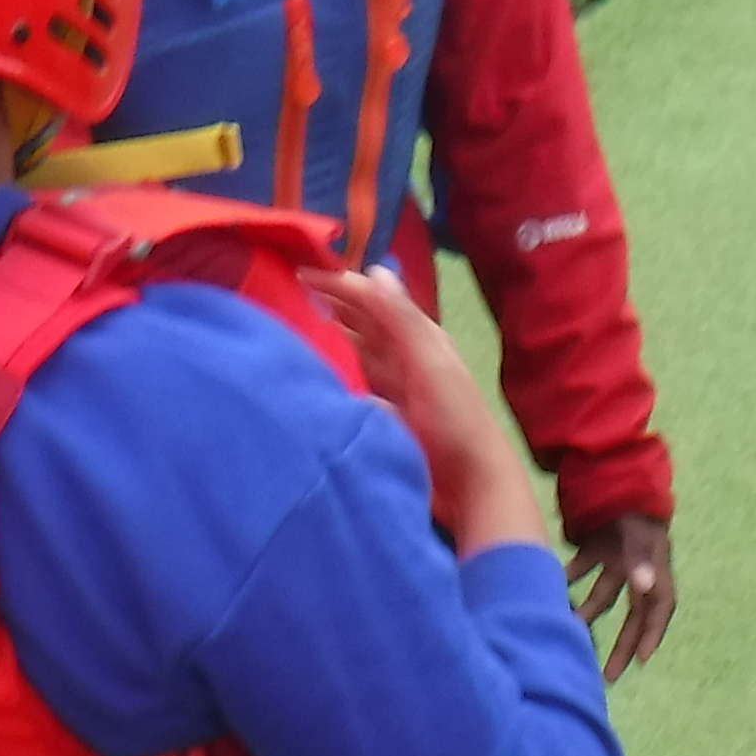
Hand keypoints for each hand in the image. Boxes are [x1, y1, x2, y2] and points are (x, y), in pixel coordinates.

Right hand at [307, 265, 551, 557]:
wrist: (471, 486)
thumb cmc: (454, 419)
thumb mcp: (428, 361)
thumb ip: (401, 318)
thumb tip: (373, 270)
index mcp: (418, 338)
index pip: (373, 301)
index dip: (340, 284)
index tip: (299, 269)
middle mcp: (404, 359)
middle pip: (361, 325)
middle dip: (328, 307)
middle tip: (283, 292)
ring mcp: (393, 391)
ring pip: (354, 355)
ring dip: (327, 340)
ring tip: (288, 326)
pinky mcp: (384, 420)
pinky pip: (353, 389)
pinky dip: (334, 378)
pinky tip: (310, 376)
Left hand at [564, 512, 677, 679]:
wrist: (617, 469)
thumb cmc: (635, 507)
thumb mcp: (639, 535)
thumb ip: (640, 561)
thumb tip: (644, 590)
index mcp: (656, 569)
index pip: (659, 609)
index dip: (652, 635)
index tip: (641, 661)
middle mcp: (638, 570)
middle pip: (632, 614)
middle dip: (621, 644)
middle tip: (608, 676)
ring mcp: (617, 560)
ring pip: (604, 596)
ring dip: (588, 613)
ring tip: (571, 632)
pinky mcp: (597, 548)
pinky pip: (583, 569)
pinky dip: (569, 577)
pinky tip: (553, 587)